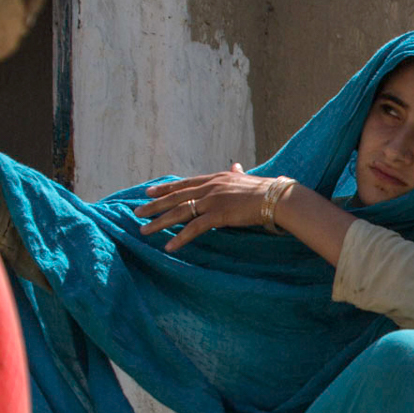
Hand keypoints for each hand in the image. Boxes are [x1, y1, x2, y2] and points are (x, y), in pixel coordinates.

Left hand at [137, 165, 294, 251]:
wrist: (277, 197)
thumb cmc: (266, 190)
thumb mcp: (246, 179)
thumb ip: (236, 174)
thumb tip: (236, 166)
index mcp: (215, 178)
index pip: (184, 183)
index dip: (165, 188)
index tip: (149, 192)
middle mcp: (209, 187)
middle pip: (175, 197)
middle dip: (154, 205)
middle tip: (136, 212)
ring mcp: (212, 201)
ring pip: (179, 212)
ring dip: (159, 222)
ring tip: (144, 230)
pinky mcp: (218, 215)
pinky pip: (194, 228)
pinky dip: (180, 238)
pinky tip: (169, 246)